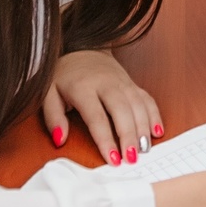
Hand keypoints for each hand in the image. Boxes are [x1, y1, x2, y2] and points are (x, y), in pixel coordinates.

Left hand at [42, 49, 162, 165]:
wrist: (82, 47)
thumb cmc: (64, 75)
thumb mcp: (48, 94)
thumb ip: (53, 117)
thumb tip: (60, 139)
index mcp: (83, 87)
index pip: (97, 117)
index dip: (105, 140)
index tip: (112, 159)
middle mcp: (106, 83)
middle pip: (122, 110)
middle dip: (129, 135)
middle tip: (132, 158)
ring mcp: (122, 82)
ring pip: (138, 105)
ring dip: (143, 128)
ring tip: (144, 150)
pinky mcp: (132, 83)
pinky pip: (147, 98)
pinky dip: (154, 115)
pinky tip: (157, 131)